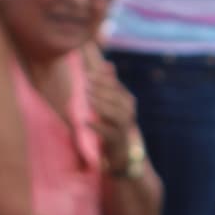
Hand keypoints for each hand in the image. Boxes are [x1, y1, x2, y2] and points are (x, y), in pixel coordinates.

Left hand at [83, 46, 139, 169]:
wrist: (120, 151)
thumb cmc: (113, 123)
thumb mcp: (112, 102)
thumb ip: (110, 84)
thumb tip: (108, 63)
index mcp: (126, 101)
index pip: (116, 86)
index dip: (103, 79)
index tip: (88, 75)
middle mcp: (128, 113)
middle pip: (117, 98)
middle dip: (102, 90)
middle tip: (86, 84)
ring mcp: (124, 127)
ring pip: (116, 114)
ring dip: (102, 105)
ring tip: (87, 99)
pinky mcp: (117, 140)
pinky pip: (109, 133)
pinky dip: (98, 126)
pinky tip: (85, 121)